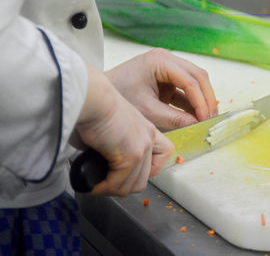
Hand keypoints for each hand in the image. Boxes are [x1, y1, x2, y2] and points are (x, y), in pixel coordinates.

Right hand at [76, 64, 173, 195]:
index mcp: (147, 130)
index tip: (124, 173)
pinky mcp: (131, 155)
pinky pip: (118, 183)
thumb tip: (100, 165)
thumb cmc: (92, 107)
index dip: (142, 171)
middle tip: (105, 183)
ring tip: (97, 185)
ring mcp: (142, 148)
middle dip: (123, 185)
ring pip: (132, 184)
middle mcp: (148, 138)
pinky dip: (104, 187)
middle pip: (144, 178)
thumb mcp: (110, 129)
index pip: (160, 158)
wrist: (92, 97)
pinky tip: (93, 184)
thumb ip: (111, 148)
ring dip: (112, 189)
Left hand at [105, 48, 217, 129]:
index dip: (201, 101)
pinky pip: (187, 88)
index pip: (191, 80)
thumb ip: (173, 118)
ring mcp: (168, 67)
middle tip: (211, 118)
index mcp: (160, 61)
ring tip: (206, 118)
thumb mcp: (147, 110)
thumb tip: (196, 124)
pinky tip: (197, 116)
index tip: (205, 119)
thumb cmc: (118, 97)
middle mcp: (167, 59)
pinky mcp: (167, 78)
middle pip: (198, 76)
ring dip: (202, 99)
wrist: (99, 93)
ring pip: (196, 81)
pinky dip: (193, 102)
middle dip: (206, 98)